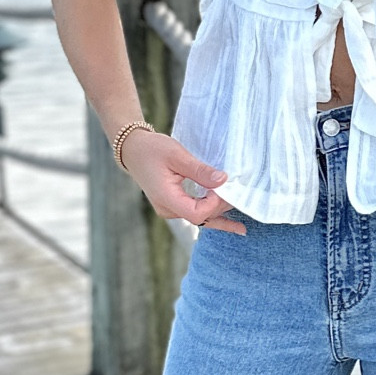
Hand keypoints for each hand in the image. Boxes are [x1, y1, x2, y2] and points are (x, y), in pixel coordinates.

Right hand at [122, 130, 246, 234]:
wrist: (133, 150)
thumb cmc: (152, 149)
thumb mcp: (177, 155)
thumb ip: (200, 170)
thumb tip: (223, 180)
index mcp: (166, 198)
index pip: (197, 213)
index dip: (215, 203)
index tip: (224, 186)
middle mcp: (168, 209)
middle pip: (201, 217)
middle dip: (221, 207)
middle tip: (239, 193)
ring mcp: (170, 209)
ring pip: (200, 219)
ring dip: (219, 216)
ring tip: (242, 225)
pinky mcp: (174, 205)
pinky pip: (195, 214)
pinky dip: (212, 217)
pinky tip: (230, 225)